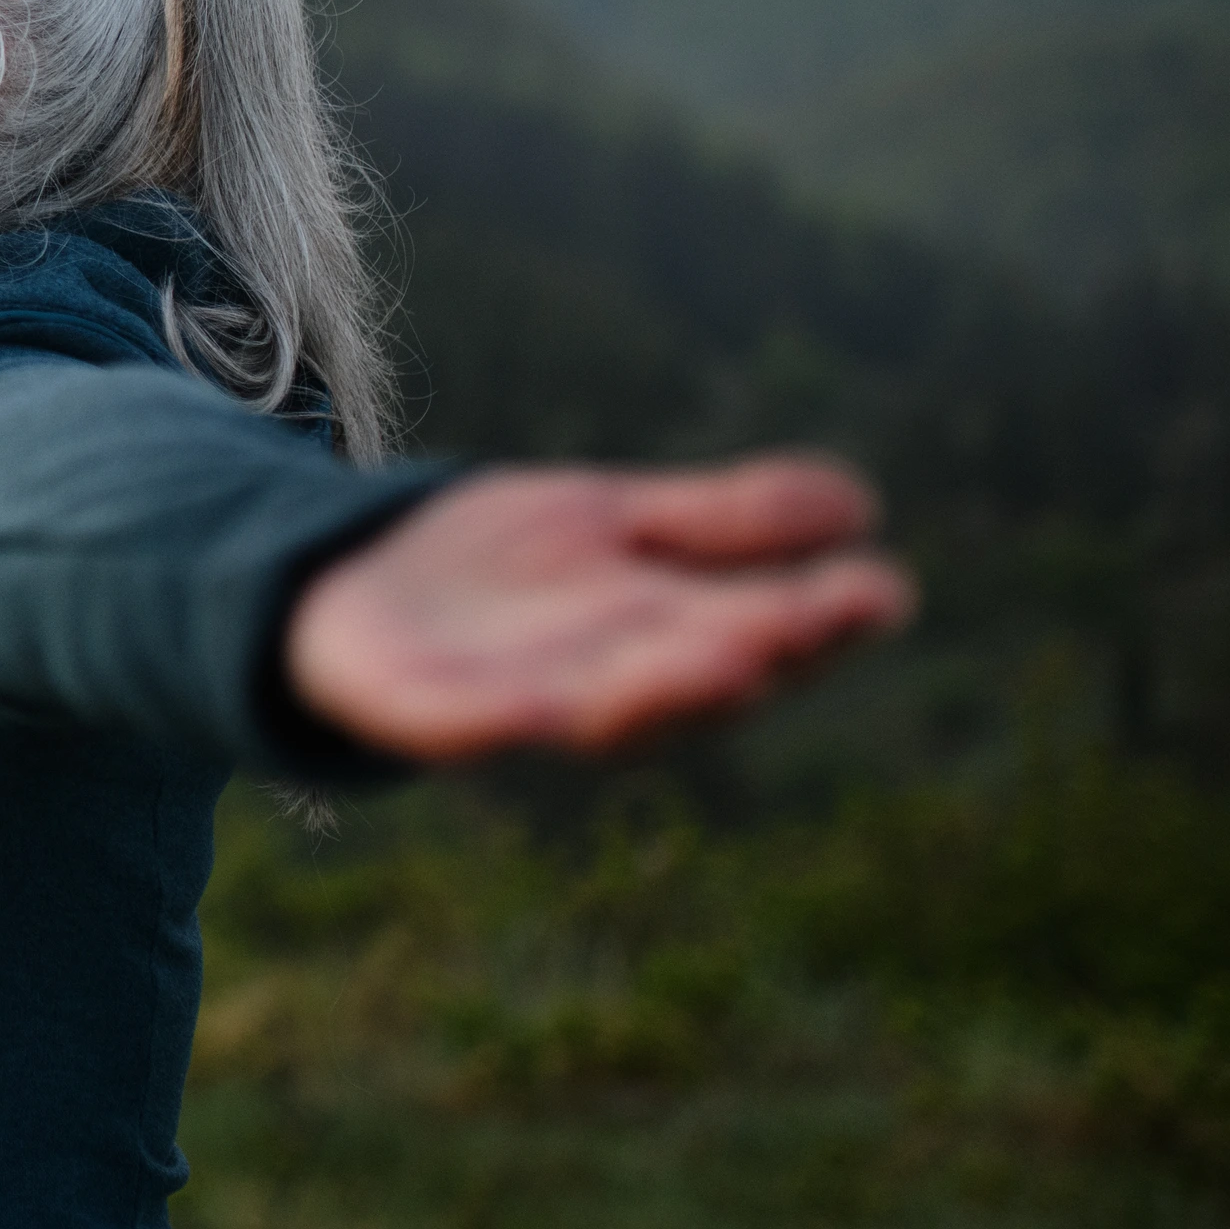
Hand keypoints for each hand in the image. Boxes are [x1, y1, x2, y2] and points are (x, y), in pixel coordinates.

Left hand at [286, 454, 916, 760]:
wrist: (345, 578)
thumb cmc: (498, 566)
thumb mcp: (616, 521)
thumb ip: (724, 521)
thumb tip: (860, 503)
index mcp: (658, 638)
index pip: (758, 633)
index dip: (820, 621)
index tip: (885, 590)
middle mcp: (601, 684)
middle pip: (688, 679)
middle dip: (752, 654)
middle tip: (812, 625)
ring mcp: (511, 703)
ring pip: (596, 713)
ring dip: (658, 693)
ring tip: (729, 654)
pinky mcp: (420, 712)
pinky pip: (464, 726)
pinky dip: (502, 722)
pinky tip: (541, 708)